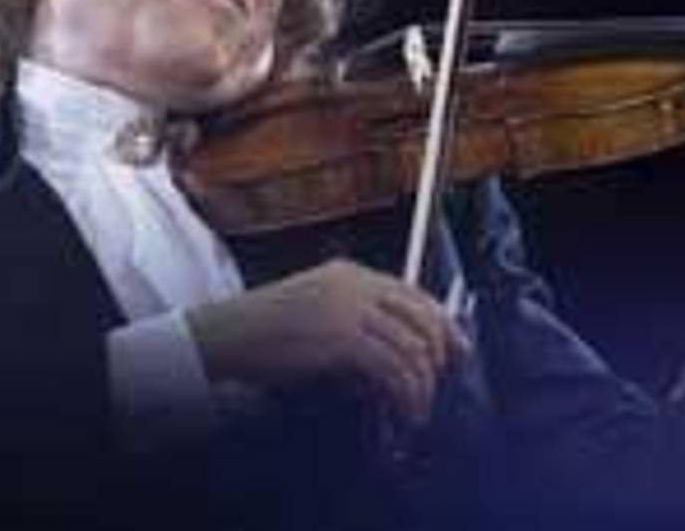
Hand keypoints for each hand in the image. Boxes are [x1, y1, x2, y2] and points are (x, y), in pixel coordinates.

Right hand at [187, 259, 470, 426]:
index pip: (413, 294)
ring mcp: (350, 309)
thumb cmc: (263, 329)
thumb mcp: (316, 308)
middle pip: (422, 316)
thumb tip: (394, 352)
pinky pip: (393, 368)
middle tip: (440, 383)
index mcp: (350, 274)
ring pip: (412, 346)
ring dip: (422, 385)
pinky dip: (406, 393)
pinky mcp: (342, 338)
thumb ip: (355, 319)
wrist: (228, 334)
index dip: (442, 324)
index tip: (456, 350)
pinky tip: (403, 410)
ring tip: (416, 409)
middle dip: (440, 354)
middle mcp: (356, 285)